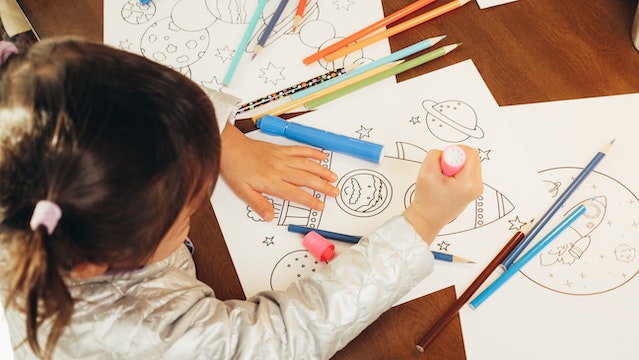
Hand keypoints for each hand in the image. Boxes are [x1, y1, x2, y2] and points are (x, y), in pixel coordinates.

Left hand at [219, 124, 338, 221]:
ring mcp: (282, 157)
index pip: (295, 194)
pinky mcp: (281, 149)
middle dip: (323, 186)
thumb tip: (270, 217)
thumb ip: (258, 204)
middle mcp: (280, 169)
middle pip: (306, 179)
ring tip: (334, 177)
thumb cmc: (235, 169)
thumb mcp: (242, 191)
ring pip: (307, 164)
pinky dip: (313, 153)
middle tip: (335, 192)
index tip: (321, 206)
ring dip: (322, 170)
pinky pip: (300, 150)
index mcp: (272, 182)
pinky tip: (322, 156)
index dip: (310, 200)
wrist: (229, 147)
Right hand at [402, 145, 483, 243]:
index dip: (454, 153)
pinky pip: (468, 170)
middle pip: (471, 157)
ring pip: (469, 163)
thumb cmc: (427, 200)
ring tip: (444, 178)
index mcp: (468, 183)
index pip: (470, 153)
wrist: (428, 218)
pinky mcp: (473, 189)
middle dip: (455, 159)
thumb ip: (436, 155)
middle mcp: (476, 186)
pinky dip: (457, 171)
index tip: (443, 164)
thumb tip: (447, 152)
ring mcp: (476, 188)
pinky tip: (448, 182)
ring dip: (455, 165)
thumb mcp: (426, 172)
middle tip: (443, 171)